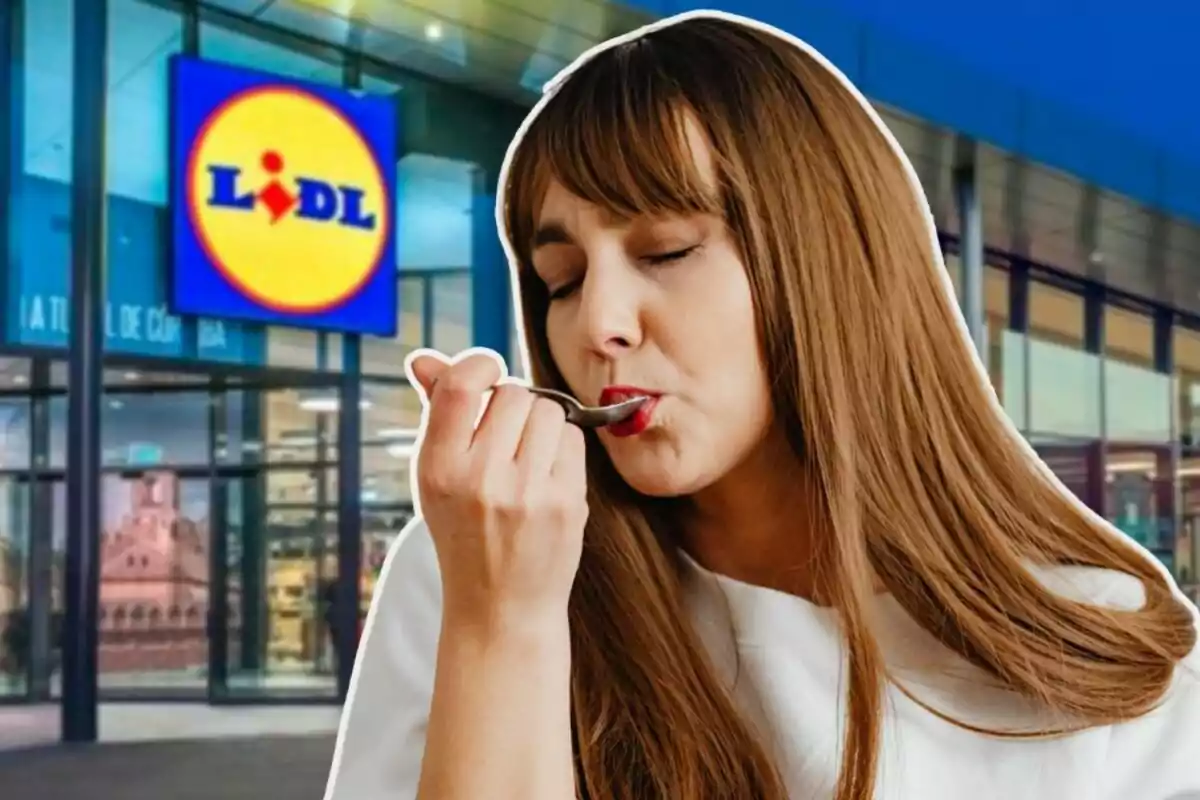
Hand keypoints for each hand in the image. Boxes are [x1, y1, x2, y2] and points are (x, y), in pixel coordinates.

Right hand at [407, 348, 588, 635]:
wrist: (500, 609)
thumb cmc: (464, 533)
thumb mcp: (435, 478)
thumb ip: (436, 413)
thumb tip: (424, 358)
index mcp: (438, 468)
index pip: (463, 385)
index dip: (481, 366)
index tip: (487, 378)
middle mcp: (479, 478)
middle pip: (514, 393)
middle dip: (514, 405)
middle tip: (506, 437)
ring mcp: (526, 492)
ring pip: (549, 410)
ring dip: (542, 423)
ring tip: (527, 457)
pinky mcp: (565, 502)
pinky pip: (574, 438)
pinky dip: (563, 447)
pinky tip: (547, 476)